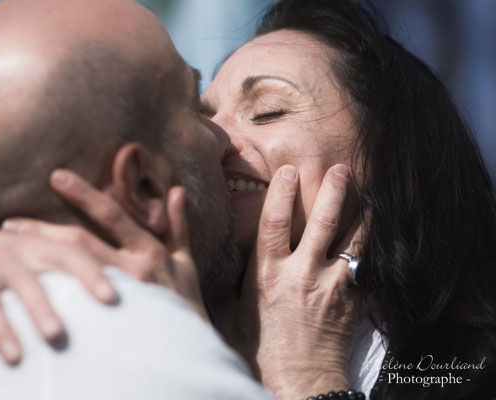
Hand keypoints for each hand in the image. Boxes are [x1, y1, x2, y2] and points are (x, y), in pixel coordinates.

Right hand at [0, 226, 117, 374]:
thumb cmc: (24, 254)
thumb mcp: (54, 249)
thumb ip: (97, 261)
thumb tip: (148, 275)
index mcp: (40, 247)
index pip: (70, 255)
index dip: (91, 274)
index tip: (113, 297)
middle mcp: (9, 259)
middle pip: (26, 282)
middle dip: (40, 308)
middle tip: (58, 335)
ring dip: (0, 331)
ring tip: (17, 358)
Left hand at [3, 169, 205, 318]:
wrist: (183, 343)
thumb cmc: (184, 300)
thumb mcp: (185, 261)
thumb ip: (178, 225)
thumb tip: (176, 190)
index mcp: (147, 249)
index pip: (111, 214)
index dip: (83, 194)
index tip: (56, 177)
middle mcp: (130, 268)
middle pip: (79, 243)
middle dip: (43, 230)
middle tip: (11, 223)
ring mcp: (116, 293)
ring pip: (70, 268)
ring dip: (38, 255)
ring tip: (10, 247)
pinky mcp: (106, 316)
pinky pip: (71, 299)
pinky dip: (47, 285)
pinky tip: (26, 280)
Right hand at [237, 164, 362, 398]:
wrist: (300, 383)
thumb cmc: (261, 353)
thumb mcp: (230, 321)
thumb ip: (223, 293)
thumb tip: (215, 276)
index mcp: (267, 275)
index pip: (274, 223)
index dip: (282, 193)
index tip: (289, 171)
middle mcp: (301, 274)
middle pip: (322, 222)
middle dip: (333, 190)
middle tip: (341, 167)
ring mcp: (331, 286)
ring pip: (353, 239)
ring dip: (362, 212)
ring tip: (368, 193)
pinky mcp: (351, 300)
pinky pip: (365, 265)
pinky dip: (370, 246)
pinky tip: (374, 233)